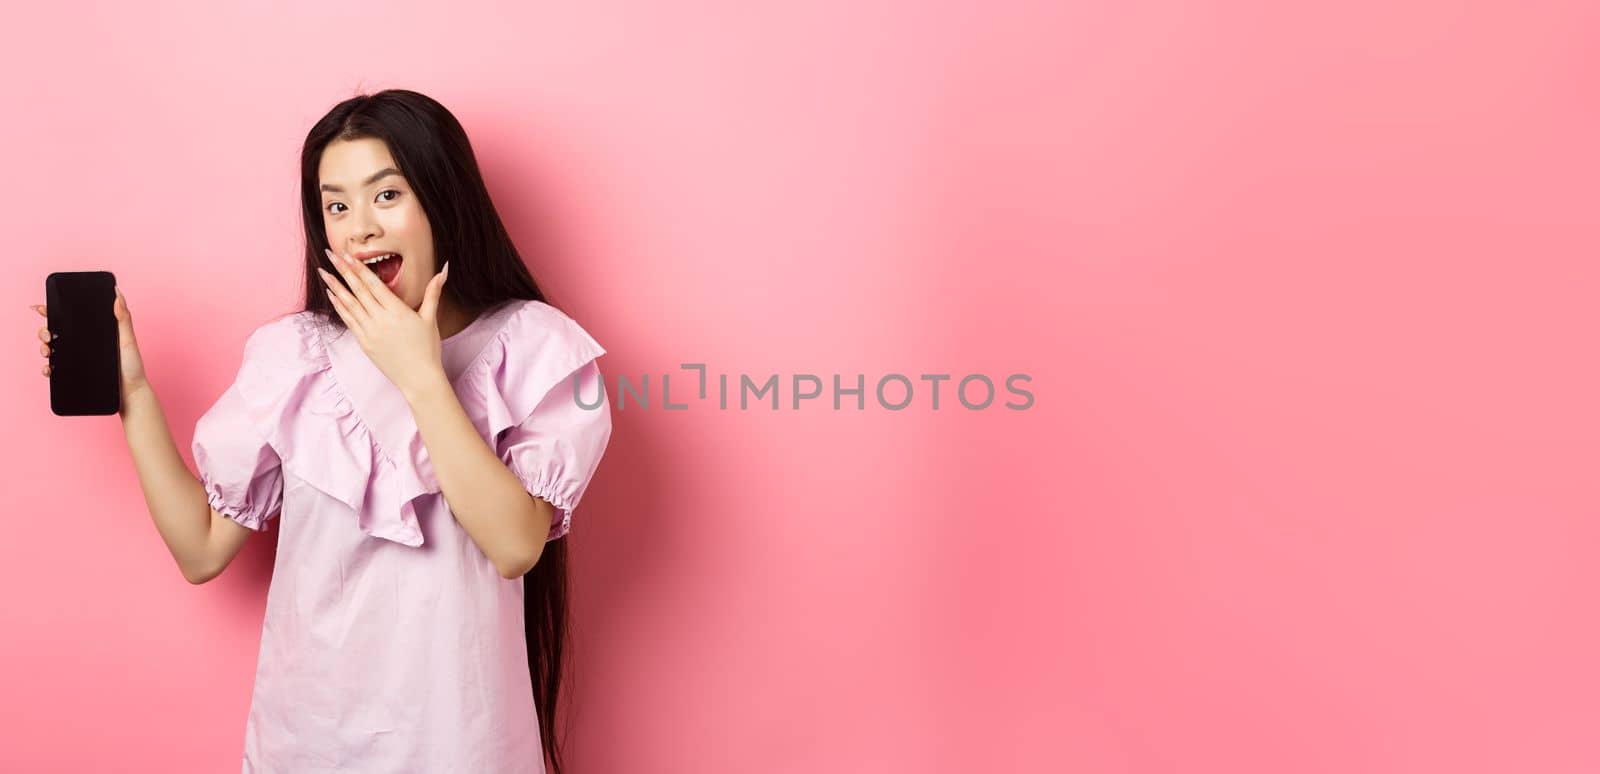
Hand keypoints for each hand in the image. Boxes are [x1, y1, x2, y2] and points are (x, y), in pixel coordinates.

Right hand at [31, 286, 149, 399]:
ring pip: (51, 349)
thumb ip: (123, 318)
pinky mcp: (74, 373)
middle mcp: (82, 344)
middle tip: (48, 335)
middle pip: (55, 332)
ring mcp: (76, 359)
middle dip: (44, 330)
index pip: (70, 318)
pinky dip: (47, 368)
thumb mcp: (128, 340)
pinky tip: (48, 368)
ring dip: (42, 347)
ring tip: (47, 351)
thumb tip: (117, 293)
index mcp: (93, 332)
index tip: (41, 308)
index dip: (52, 311)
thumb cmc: (132, 366)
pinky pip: (54, 369)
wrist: (130, 393)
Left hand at [318, 248, 449, 397]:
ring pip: (349, 304)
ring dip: (335, 287)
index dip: (360, 269)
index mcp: (397, 311)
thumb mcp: (431, 318)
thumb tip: (444, 270)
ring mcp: (370, 332)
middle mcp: (381, 320)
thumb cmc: (427, 349)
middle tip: (331, 255)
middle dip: (343, 271)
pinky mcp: (364, 343)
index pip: (374, 284)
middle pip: (359, 291)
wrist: (419, 378)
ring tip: (323, 272)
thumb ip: (434, 292)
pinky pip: (348, 320)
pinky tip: (331, 295)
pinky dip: (339, 306)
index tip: (348, 255)